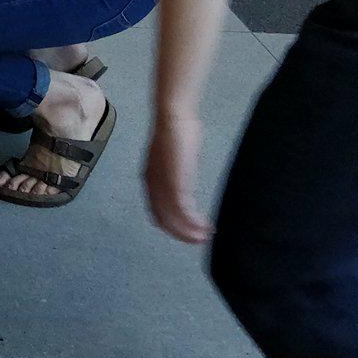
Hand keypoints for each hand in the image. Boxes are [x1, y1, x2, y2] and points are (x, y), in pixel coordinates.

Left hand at [145, 112, 210, 243]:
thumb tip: (182, 184)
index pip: (157, 212)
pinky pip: (183, 211)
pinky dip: (194, 223)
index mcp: (150, 179)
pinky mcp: (175, 183)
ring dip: (191, 232)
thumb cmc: (176, 132)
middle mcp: (152, 185)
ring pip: (174, 219)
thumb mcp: (173, 157)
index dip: (172, 226)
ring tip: (206, 236)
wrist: (174, 118)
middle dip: (182, 234)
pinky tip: (206, 225)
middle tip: (200, 240)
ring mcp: (162, 185)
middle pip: (164, 220)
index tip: (188, 232)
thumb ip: (175, 172)